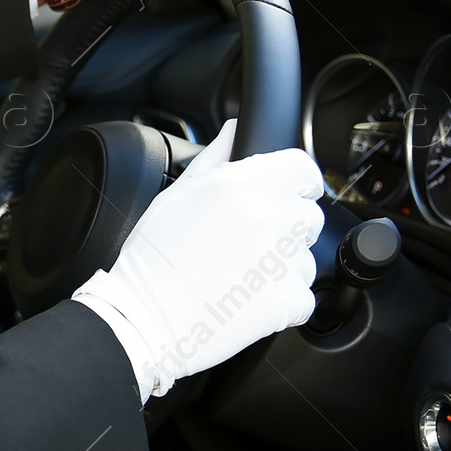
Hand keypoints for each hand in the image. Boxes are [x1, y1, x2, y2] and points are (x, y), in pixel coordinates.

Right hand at [73, 120, 323, 396]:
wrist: (142, 318)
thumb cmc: (152, 260)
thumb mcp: (175, 196)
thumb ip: (215, 158)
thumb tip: (234, 132)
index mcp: (242, 185)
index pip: (304, 170)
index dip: (296, 184)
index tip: (284, 197)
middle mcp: (268, 218)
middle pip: (308, 216)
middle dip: (286, 228)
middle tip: (247, 244)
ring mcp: (280, 262)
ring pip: (305, 259)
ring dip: (282, 268)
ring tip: (239, 277)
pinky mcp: (286, 301)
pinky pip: (303, 298)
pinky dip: (282, 302)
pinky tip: (246, 300)